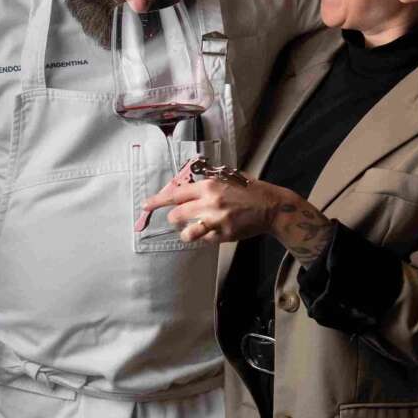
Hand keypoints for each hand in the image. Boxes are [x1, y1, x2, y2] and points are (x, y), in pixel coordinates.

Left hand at [142, 175, 285, 244]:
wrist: (271, 207)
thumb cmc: (249, 190)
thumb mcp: (228, 178)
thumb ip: (207, 184)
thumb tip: (187, 188)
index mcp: (209, 186)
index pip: (175, 194)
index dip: (158, 201)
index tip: (146, 206)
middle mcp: (210, 202)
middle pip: (176, 215)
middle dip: (174, 218)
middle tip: (178, 219)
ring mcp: (216, 220)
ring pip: (187, 232)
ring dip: (185, 232)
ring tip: (189, 230)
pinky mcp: (224, 234)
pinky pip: (203, 239)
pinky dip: (203, 237)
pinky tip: (211, 232)